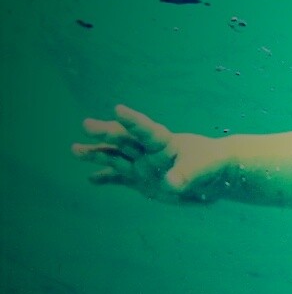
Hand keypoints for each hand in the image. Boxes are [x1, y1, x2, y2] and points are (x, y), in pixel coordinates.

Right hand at [71, 105, 225, 202]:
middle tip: (87, 124)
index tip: (118, 109)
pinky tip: (91, 179)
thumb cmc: (211, 164)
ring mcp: (142, 165)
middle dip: (106, 133)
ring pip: (116, 157)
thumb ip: (186, 175)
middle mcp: (149, 152)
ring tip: (75, 149)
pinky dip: (106, 178)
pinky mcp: (140, 181)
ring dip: (97, 154)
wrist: (214, 177)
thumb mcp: (202, 169)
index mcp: (165, 142)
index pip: (147, 130)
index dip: (133, 120)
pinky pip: (119, 178)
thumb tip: (170, 184)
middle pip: (125, 140)